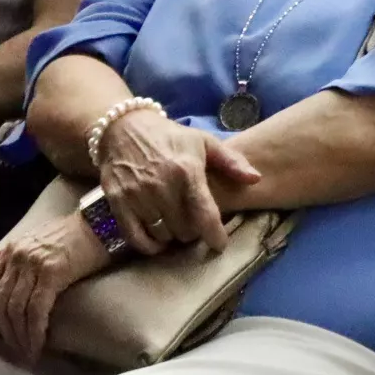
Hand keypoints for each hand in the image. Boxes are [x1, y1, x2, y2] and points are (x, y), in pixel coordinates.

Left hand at [0, 211, 109, 366]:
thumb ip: (14, 250)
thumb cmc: (77, 231)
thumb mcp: (38, 236)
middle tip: (11, 350)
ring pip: (15, 309)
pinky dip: (35, 331)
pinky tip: (38, 344)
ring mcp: (34, 265)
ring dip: (19, 336)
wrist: (106, 220)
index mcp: (12, 250)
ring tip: (27, 352)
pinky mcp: (53, 273)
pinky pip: (37, 309)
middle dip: (2, 331)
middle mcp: (18, 257)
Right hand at [97, 108, 259, 254]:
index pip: (205, 213)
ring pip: (162, 235)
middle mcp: (162, 185)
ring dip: (172, 237)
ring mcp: (137, 195)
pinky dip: (148, 245)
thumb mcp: (205, 142)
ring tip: (177, 226)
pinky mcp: (117, 202)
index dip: (215, 234)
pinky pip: (135, 237)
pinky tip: (157, 239)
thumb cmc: (171, 138)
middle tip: (194, 225)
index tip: (220, 244)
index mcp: (187, 171)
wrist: (125, 129)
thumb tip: (256, 179)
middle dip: (193, 232)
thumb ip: (232, 162)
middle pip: (184, 229)